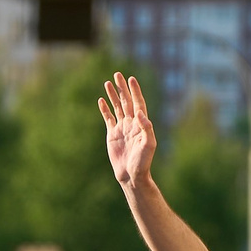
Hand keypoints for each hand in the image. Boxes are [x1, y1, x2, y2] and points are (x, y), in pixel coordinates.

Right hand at [98, 72, 157, 186]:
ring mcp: (121, 128)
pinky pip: (108, 118)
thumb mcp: (148, 144)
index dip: (135, 91)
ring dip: (112, 96)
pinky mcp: (112, 134)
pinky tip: (101, 100)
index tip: (131, 79)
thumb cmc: (143, 162)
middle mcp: (131, 123)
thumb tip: (140, 113)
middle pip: (126, 101)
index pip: (138, 103)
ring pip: (117, 107)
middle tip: (117, 75)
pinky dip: (105, 109)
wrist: (131, 175)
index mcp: (141, 124)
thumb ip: (146, 128)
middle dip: (122, 88)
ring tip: (107, 83)